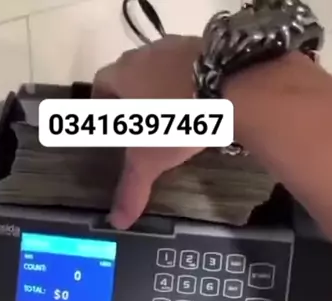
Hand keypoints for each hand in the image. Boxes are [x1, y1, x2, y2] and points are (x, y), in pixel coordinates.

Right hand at [92, 35, 203, 228]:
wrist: (230, 85)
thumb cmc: (175, 121)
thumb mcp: (150, 161)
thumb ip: (132, 188)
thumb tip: (117, 222)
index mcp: (123, 75)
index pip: (100, 82)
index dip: (101, 100)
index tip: (106, 116)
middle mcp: (146, 54)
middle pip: (129, 73)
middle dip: (131, 96)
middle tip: (138, 121)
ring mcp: (177, 47)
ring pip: (160, 68)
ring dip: (161, 87)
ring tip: (170, 116)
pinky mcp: (207, 48)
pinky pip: (189, 67)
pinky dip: (188, 84)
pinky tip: (198, 105)